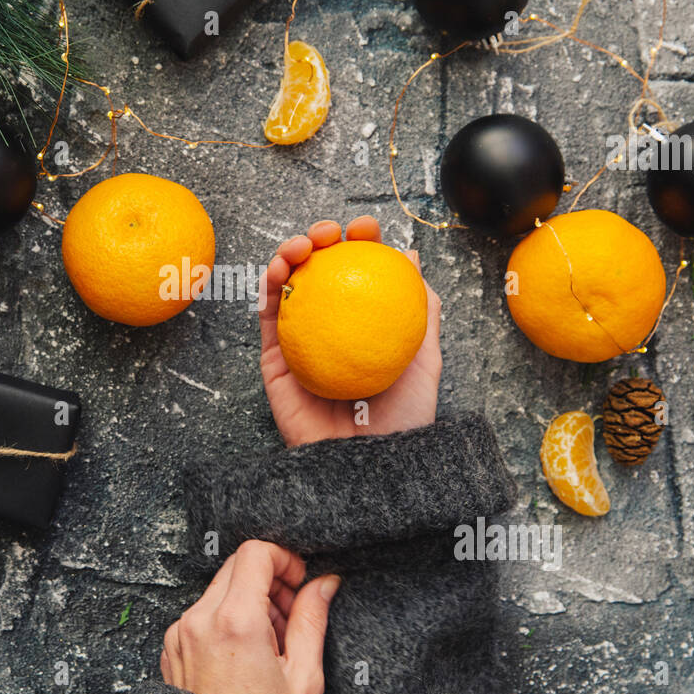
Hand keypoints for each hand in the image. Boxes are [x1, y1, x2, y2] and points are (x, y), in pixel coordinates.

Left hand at [160, 540, 339, 693]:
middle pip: (237, 567)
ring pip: (220, 589)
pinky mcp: (174, 647)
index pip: (254, 553)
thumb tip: (324, 583)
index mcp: (234, 621)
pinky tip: (248, 654)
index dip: (284, 559)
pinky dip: (228, 621)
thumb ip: (312, 619)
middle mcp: (200, 621)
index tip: (299, 580)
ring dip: (250, 602)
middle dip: (269, 582)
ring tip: (272, 643)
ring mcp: (181, 634)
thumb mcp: (303, 676)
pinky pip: (203, 614)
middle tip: (290, 616)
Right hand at [258, 216, 442, 446]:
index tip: (367, 229)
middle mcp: (331, 328)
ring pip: (289, 285)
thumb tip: (412, 257)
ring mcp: (300, 341)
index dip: (361, 244)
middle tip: (332, 231)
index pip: (361, 275)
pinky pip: (267, 318)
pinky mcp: (275, 360)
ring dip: (291, 252)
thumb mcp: (426, 360)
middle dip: (322, 238)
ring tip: (304, 243)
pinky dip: (268, 285)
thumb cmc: (402, 420)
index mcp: (365, 325)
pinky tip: (279, 268)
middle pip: (321, 272)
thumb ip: (422, 311)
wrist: (370, 465)